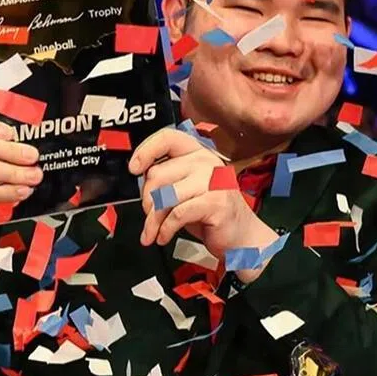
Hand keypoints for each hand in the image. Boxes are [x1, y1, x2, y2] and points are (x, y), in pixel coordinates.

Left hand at [129, 129, 277, 279]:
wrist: (242, 237)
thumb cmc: (210, 213)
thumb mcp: (186, 189)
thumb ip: (167, 179)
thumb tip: (140, 181)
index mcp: (198, 153)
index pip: (167, 138)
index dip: (146, 150)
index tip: (134, 169)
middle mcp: (206, 161)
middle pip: (158, 174)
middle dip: (147, 201)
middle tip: (149, 217)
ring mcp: (213, 181)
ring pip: (165, 196)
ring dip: (153, 220)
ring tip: (153, 233)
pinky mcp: (215, 202)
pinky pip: (177, 214)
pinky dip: (166, 229)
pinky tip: (164, 237)